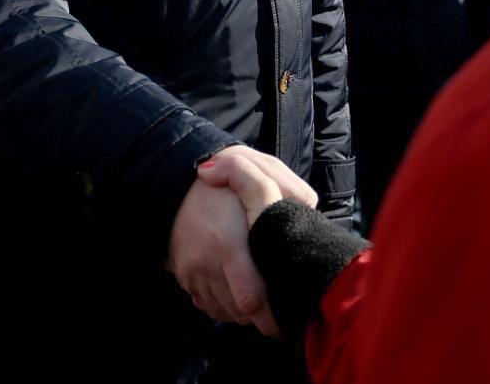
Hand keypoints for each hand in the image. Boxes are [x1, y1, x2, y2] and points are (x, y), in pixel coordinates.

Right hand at [167, 147, 312, 335]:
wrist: (177, 182)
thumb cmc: (228, 180)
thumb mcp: (262, 171)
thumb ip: (292, 191)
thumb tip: (313, 210)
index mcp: (228, 242)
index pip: (250, 299)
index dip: (271, 316)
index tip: (286, 318)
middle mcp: (206, 262)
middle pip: (241, 312)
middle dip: (263, 315)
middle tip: (280, 306)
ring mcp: (191, 272)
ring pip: (225, 312)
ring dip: (244, 312)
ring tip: (261, 293)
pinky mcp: (182, 276)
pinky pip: (208, 306)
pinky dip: (225, 305)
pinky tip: (237, 287)